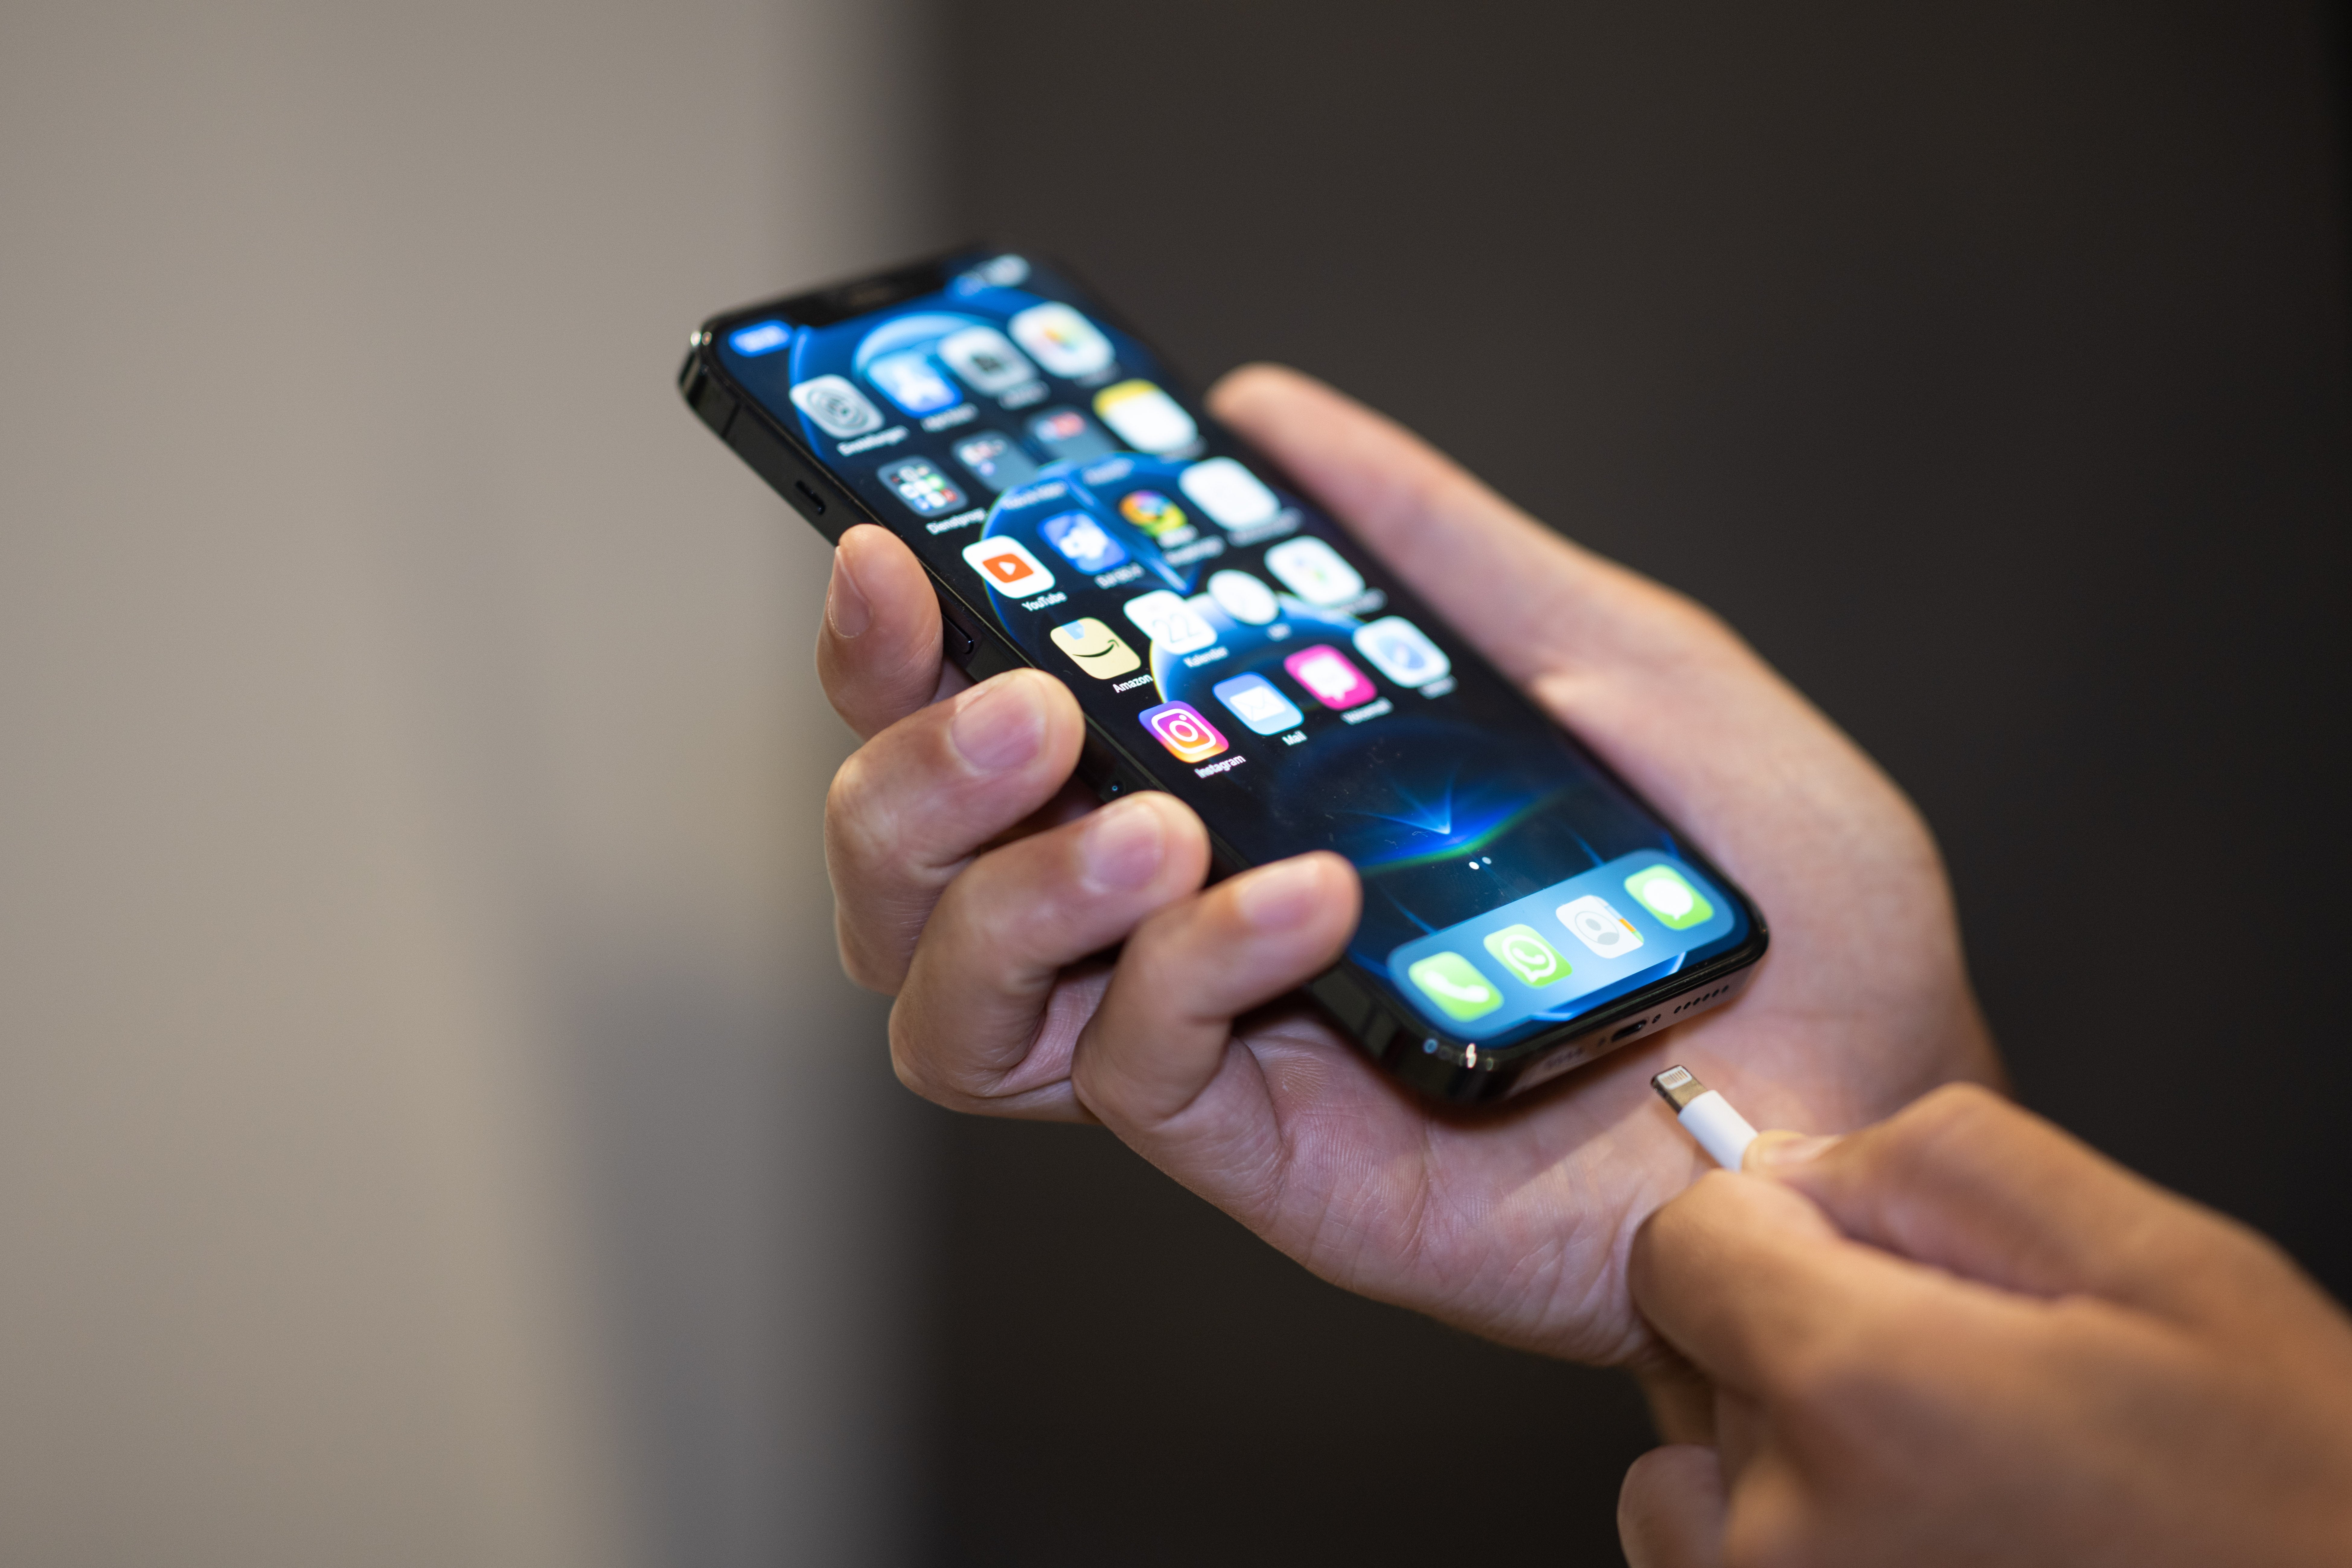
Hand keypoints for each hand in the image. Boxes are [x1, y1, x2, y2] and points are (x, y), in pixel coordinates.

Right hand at [817, 363, 1999, 1364]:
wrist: (1873, 1089)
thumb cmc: (1759, 883)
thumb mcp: (1608, 657)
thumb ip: (1426, 545)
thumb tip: (1260, 414)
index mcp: (1225, 789)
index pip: (980, 728)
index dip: (898, 646)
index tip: (895, 550)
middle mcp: (1179, 919)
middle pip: (912, 877)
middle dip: (908, 772)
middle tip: (1016, 696)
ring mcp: (1214, 1048)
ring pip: (955, 1005)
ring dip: (1005, 887)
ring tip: (1148, 811)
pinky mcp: (1267, 1156)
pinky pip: (1132, 1072)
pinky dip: (1192, 964)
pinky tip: (1302, 896)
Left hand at [1620, 1084, 2351, 1566]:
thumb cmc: (2292, 1496)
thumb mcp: (2160, 1261)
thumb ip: (1942, 1168)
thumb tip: (1799, 1162)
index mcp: (1862, 1397)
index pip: (1683, 1243)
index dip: (1778, 1227)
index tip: (1866, 1259)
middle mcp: (1788, 1533)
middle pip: (1706, 1352)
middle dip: (1807, 1338)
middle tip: (1966, 1394)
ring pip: (1701, 1470)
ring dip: (1791, 1453)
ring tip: (1953, 1481)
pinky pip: (1713, 1562)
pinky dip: (1791, 1542)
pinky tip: (1926, 1540)